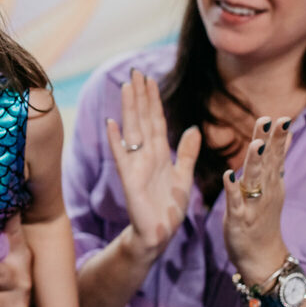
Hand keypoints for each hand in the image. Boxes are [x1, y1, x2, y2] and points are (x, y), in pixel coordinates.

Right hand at [106, 70, 200, 259]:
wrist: (159, 234)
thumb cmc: (169, 207)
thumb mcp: (184, 176)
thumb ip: (187, 153)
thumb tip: (193, 129)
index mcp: (159, 153)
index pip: (156, 120)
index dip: (153, 99)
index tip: (149, 78)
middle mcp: (146, 155)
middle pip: (142, 119)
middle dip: (139, 96)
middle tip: (135, 72)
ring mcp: (136, 166)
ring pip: (133, 131)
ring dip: (129, 109)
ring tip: (126, 87)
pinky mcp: (129, 180)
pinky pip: (122, 157)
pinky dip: (116, 141)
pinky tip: (111, 124)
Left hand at [223, 117, 291, 283]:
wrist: (262, 257)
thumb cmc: (263, 220)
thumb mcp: (272, 189)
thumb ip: (274, 163)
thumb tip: (282, 137)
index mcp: (272, 183)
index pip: (277, 156)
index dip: (279, 137)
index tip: (283, 117)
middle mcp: (266, 192)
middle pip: (269, 163)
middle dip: (271, 142)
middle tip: (274, 121)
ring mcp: (253, 206)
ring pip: (254, 180)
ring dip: (255, 162)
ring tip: (256, 143)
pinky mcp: (239, 220)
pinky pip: (235, 203)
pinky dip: (233, 190)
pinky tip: (228, 176)